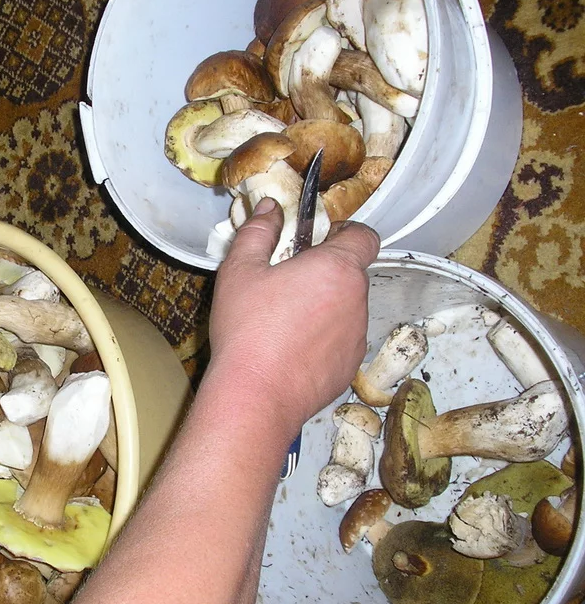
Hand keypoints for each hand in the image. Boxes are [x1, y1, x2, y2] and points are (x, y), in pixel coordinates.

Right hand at [209, 198, 379, 429]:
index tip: (315, 241)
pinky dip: (322, 339)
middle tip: (285, 282)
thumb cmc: (248, 330)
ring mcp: (357, 337)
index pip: (365, 236)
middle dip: (324, 272)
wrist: (257, 395)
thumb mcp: (240, 271)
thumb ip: (258, 232)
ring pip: (346, 308)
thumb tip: (269, 208)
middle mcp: (357, 300)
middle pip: (352, 273)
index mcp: (337, 269)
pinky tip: (289, 348)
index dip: (344, 233)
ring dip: (324, 306)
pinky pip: (340, 340)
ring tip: (283, 320)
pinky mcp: (348, 366)